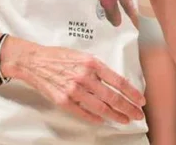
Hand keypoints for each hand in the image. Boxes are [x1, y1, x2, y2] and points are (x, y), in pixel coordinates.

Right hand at [2, 38, 145, 123]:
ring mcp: (73, 90)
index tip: (140, 100)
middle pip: (113, 97)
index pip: (119, 82)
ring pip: (100, 107)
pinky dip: (94, 118)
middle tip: (138, 114)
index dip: (132, 93)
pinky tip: (103, 120)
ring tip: (125, 119)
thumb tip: (115, 83)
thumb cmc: (59, 57)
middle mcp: (84, 77)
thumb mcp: (83, 55)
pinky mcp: (63, 100)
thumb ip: (98, 69)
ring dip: (115, 115)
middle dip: (128, 108)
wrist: (34, 61)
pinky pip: (83, 112)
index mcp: (92, 63)